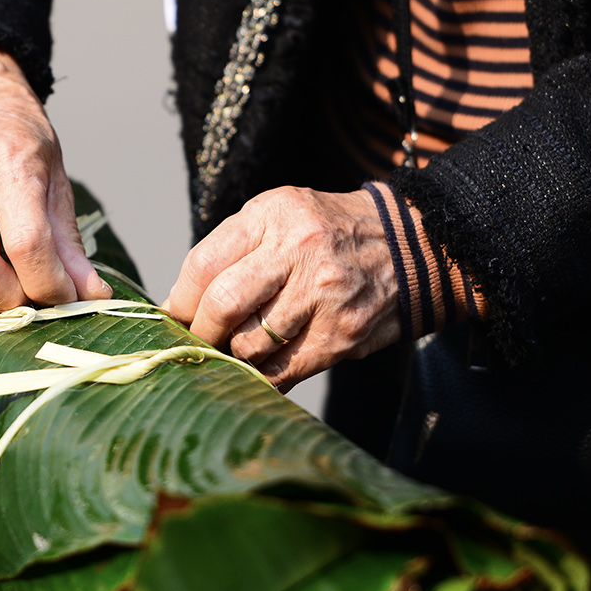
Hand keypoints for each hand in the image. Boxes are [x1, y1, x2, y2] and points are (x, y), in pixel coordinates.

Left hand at [162, 186, 400, 390]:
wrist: (413, 245)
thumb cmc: (329, 233)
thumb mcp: (282, 216)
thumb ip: (233, 250)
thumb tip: (179, 306)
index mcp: (273, 215)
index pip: (204, 264)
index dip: (182, 299)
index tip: (178, 315)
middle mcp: (300, 249)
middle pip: (224, 304)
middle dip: (202, 332)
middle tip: (199, 340)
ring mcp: (324, 294)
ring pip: (251, 344)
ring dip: (236, 354)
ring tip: (240, 348)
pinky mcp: (342, 334)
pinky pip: (284, 370)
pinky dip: (263, 376)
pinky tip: (263, 367)